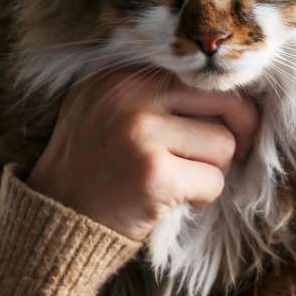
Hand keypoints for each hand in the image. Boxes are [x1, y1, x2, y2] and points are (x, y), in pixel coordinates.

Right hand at [26, 71, 258, 241]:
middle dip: (243, 128)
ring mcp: (141, 134)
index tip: (229, 123)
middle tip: (241, 151)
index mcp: (120, 75)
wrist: (52, 220)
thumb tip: (225, 92)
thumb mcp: (103, 111)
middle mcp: (129, 95)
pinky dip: (203, 198)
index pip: (197, 75)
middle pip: (222, 100)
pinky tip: (175, 202)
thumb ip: (150, 94)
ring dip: (214, 172)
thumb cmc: (90, 170)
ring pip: (223, 146)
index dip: (226, 102)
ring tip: (183, 184)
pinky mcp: (154, 175)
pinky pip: (213, 182)